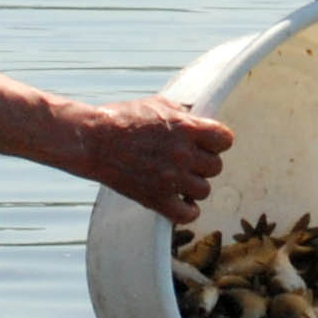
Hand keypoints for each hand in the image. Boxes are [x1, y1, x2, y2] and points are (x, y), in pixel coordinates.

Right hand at [71, 97, 233, 224]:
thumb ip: (183, 113)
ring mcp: (171, 178)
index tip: (206, 144)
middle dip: (202, 164)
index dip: (217, 142)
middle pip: (216, 167)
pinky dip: (186, 211)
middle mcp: (182, 153)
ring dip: (193, 186)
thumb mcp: (158, 104)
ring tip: (179, 181)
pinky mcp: (156, 198)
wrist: (93, 140)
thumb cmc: (122, 118)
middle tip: (186, 162)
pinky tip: (178, 202)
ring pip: (204, 190)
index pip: (225, 140)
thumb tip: (199, 118)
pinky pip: (187, 214)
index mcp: (186, 127)